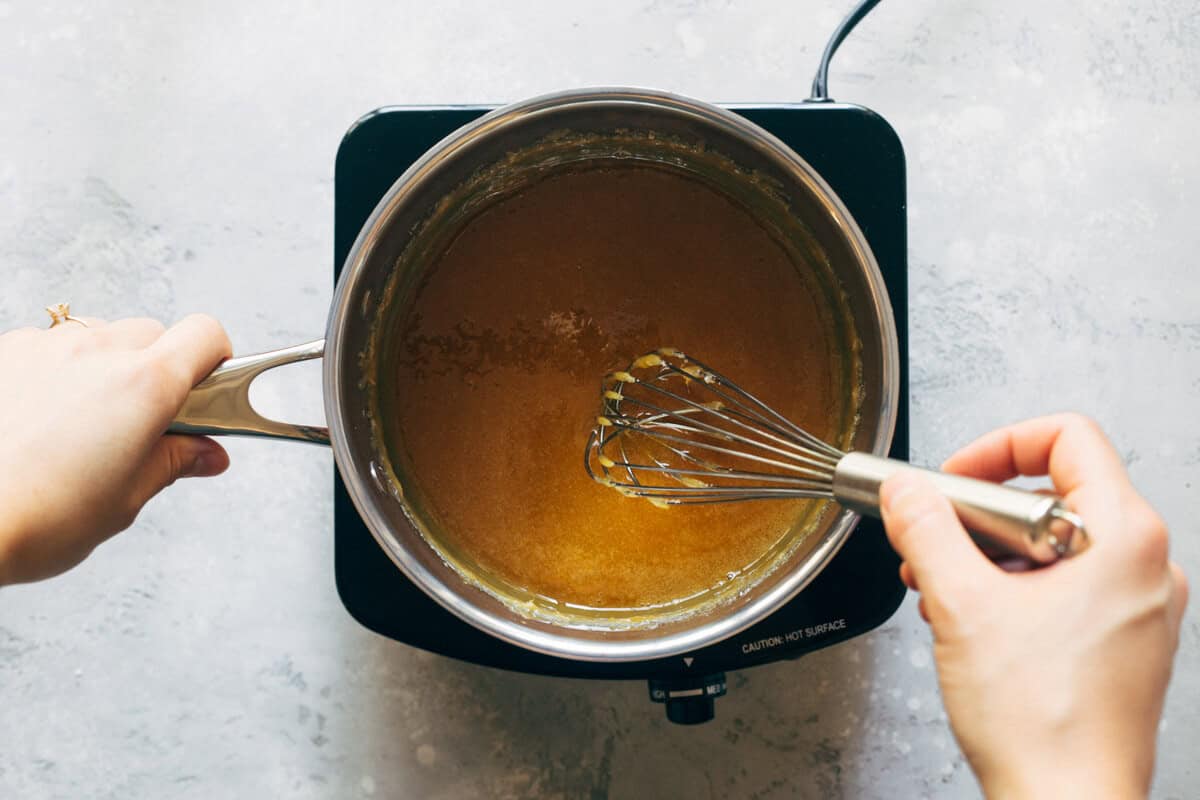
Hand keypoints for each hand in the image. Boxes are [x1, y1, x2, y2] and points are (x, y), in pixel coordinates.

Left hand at [0, 314, 230, 585]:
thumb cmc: (37, 517)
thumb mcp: (125, 500)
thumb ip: (172, 463)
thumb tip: (208, 455)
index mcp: (146, 385)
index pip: (206, 335)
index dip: (216, 359)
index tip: (209, 390)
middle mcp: (98, 352)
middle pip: (153, 334)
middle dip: (159, 368)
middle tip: (146, 420)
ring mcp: (46, 346)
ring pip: (99, 337)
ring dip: (105, 366)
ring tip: (84, 422)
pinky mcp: (4, 352)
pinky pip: (48, 346)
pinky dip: (57, 371)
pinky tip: (40, 417)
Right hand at [880, 414, 1186, 798]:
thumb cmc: (1042, 722)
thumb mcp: (961, 603)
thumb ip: (926, 529)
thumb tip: (906, 490)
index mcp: (1123, 537)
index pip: (1067, 437)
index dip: (997, 446)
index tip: (952, 480)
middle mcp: (1144, 566)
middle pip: (1053, 490)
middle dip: (977, 512)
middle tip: (934, 539)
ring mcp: (1136, 608)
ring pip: (1051, 543)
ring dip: (985, 554)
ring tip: (941, 589)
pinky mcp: (1119, 642)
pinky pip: (1062, 587)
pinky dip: (1011, 589)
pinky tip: (969, 622)